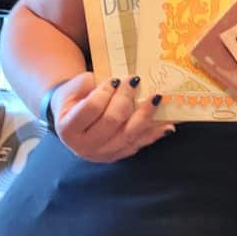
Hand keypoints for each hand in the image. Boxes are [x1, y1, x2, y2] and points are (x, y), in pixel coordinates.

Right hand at [52, 73, 172, 161]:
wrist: (70, 119)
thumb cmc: (74, 99)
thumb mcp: (73, 88)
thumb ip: (89, 85)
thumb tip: (118, 83)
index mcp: (68, 129)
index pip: (91, 109)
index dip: (105, 92)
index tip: (115, 80)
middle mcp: (84, 146)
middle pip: (111, 122)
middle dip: (125, 99)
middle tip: (135, 81)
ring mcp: (103, 154)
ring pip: (129, 135)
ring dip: (145, 115)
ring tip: (156, 99)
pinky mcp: (118, 156)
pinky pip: (139, 144)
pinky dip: (154, 134)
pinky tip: (168, 125)